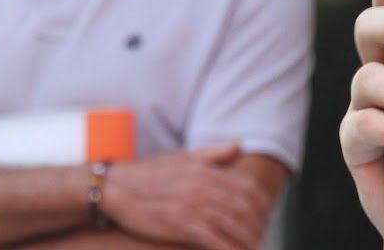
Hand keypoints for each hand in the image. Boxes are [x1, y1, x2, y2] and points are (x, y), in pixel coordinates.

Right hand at [102, 144, 272, 249]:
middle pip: (243, 207)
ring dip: (248, 239)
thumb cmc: (149, 174)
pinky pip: (213, 240)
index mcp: (207, 170)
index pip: (245, 186)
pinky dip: (228, 249)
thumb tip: (238, 145)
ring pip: (232, 224)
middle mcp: (204, 186)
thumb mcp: (183, 157)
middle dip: (258, 224)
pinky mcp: (180, 224)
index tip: (266, 215)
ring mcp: (193, 206)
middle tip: (263, 236)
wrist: (117, 188)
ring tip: (255, 248)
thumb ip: (213, 153)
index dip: (261, 203)